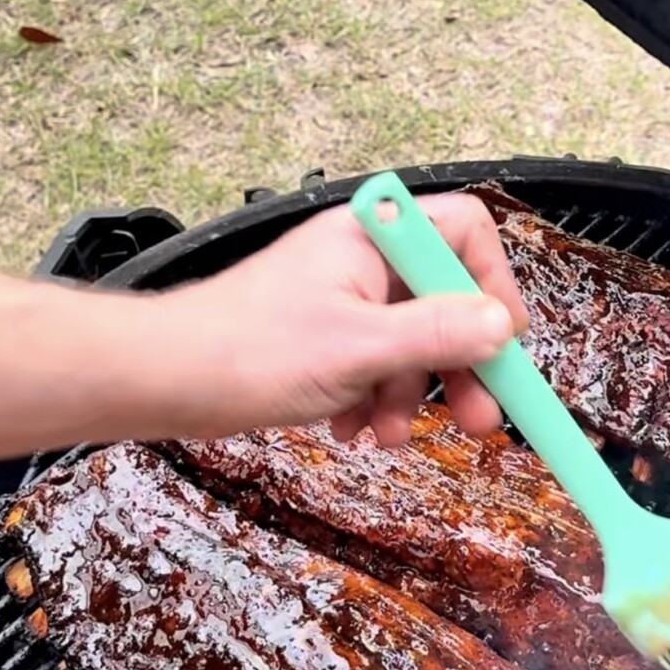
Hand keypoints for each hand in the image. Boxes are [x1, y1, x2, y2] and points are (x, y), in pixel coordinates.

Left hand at [167, 193, 528, 445]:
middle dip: (460, 363)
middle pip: (445, 297)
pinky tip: (351, 429)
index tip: (504, 346)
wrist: (165, 379)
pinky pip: (375, 361)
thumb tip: (502, 327)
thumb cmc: (249, 351)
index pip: (465, 234)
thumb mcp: (360, 349)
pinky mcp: (323, 333)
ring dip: (408, 393)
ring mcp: (342, 294)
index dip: (494, 286)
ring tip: (385, 436)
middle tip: (479, 420)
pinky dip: (372, 397)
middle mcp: (363, 256)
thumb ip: (438, 335)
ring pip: (411, 340)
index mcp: (373, 235)